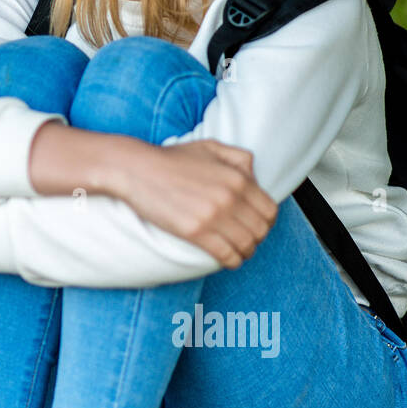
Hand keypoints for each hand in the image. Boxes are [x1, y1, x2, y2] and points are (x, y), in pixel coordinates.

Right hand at [113, 140, 278, 268]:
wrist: (137, 169)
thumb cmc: (170, 159)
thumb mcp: (210, 146)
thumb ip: (238, 157)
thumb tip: (254, 175)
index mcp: (237, 178)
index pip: (269, 209)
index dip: (267, 222)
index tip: (257, 226)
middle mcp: (230, 197)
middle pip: (261, 230)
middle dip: (258, 238)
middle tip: (248, 240)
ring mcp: (213, 216)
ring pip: (246, 244)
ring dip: (246, 252)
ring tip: (239, 252)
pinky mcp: (196, 232)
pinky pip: (226, 254)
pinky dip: (232, 261)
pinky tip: (228, 260)